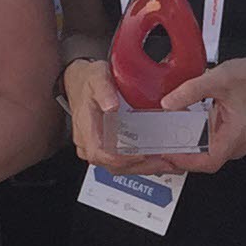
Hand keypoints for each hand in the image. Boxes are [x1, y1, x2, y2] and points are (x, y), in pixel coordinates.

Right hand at [63, 57, 159, 174]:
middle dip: (140, 167)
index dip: (122, 159)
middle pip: (113, 165)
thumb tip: (111, 106)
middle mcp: (89, 142)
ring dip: (143, 167)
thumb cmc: (88, 80)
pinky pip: (121, 162)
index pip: (100, 153)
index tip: (142, 155)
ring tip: (166, 161)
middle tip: (164, 161)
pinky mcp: (104, 147)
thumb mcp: (97, 77)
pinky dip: (140, 163)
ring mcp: (96, 147)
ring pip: (119, 167)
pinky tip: (156, 158)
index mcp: (86, 127)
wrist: (79, 80)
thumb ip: (104, 90)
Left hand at [160, 55, 245, 173]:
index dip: (187, 161)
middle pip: (203, 163)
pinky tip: (173, 139)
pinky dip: (188, 146)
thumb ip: (191, 90)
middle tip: (156, 151)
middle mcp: (235, 144)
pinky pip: (204, 149)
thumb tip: (168, 104)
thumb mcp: (217, 78)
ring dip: (181, 154)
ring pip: (203, 158)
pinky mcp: (224, 139)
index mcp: (236, 134)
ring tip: (160, 146)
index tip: (168, 154)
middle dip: (178, 159)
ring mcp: (230, 144)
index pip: (210, 160)